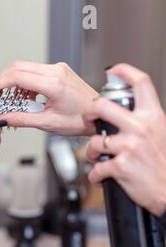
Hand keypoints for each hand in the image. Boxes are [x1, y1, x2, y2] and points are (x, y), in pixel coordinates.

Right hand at [0, 61, 97, 135]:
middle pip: (18, 66)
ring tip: (16, 100)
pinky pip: (35, 70)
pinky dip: (25, 81)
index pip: (17, 76)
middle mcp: (56, 71)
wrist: (99, 115)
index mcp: (53, 84)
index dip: (0, 84)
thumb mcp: (47, 123)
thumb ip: (21, 119)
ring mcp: (58, 68)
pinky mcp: (59, 70)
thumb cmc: (80, 119)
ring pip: (25, 67)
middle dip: (4, 80)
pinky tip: (28, 96)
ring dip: (15, 81)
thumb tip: (2, 119)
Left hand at [84, 64, 165, 216]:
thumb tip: (126, 113)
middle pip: (102, 106)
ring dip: (91, 152)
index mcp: (153, 116)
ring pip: (94, 141)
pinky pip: (96, 168)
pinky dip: (95, 175)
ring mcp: (129, 146)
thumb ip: (145, 121)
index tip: (114, 69)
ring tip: (98, 158)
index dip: (125, 71)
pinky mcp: (120, 166)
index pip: (141, 83)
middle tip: (88, 119)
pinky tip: (102, 176)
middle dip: (89, 112)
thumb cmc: (164, 165)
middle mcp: (140, 127)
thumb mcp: (162, 133)